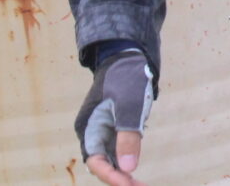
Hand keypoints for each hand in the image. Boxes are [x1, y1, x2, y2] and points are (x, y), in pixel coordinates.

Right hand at [76, 50, 153, 185]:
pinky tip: (138, 174)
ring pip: (112, 161)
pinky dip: (128, 163)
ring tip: (141, 185)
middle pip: (103, 164)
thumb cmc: (126, 76)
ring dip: (124, 175)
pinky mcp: (116, 129)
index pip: (96, 160)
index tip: (129, 182)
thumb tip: (127, 168)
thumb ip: (128, 134)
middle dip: (119, 179)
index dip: (111, 175)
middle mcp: (93, 133)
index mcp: (88, 127)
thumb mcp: (130, 104)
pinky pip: (119, 152)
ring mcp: (105, 132)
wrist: (128, 56)